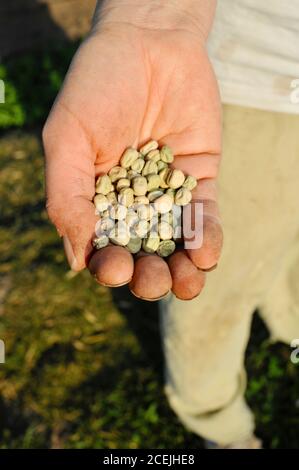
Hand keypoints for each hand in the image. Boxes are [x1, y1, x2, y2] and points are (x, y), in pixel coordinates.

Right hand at [43, 0, 221, 299]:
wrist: (148, 43)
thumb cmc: (97, 87)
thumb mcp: (67, 139)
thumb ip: (67, 197)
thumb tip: (77, 259)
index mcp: (95, 203)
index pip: (102, 249)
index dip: (110, 267)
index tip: (116, 266)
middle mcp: (131, 206)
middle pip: (142, 257)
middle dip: (148, 278)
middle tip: (152, 278)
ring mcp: (167, 196)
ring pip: (176, 248)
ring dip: (182, 273)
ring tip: (185, 282)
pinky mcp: (199, 181)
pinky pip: (205, 219)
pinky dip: (207, 240)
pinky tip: (205, 253)